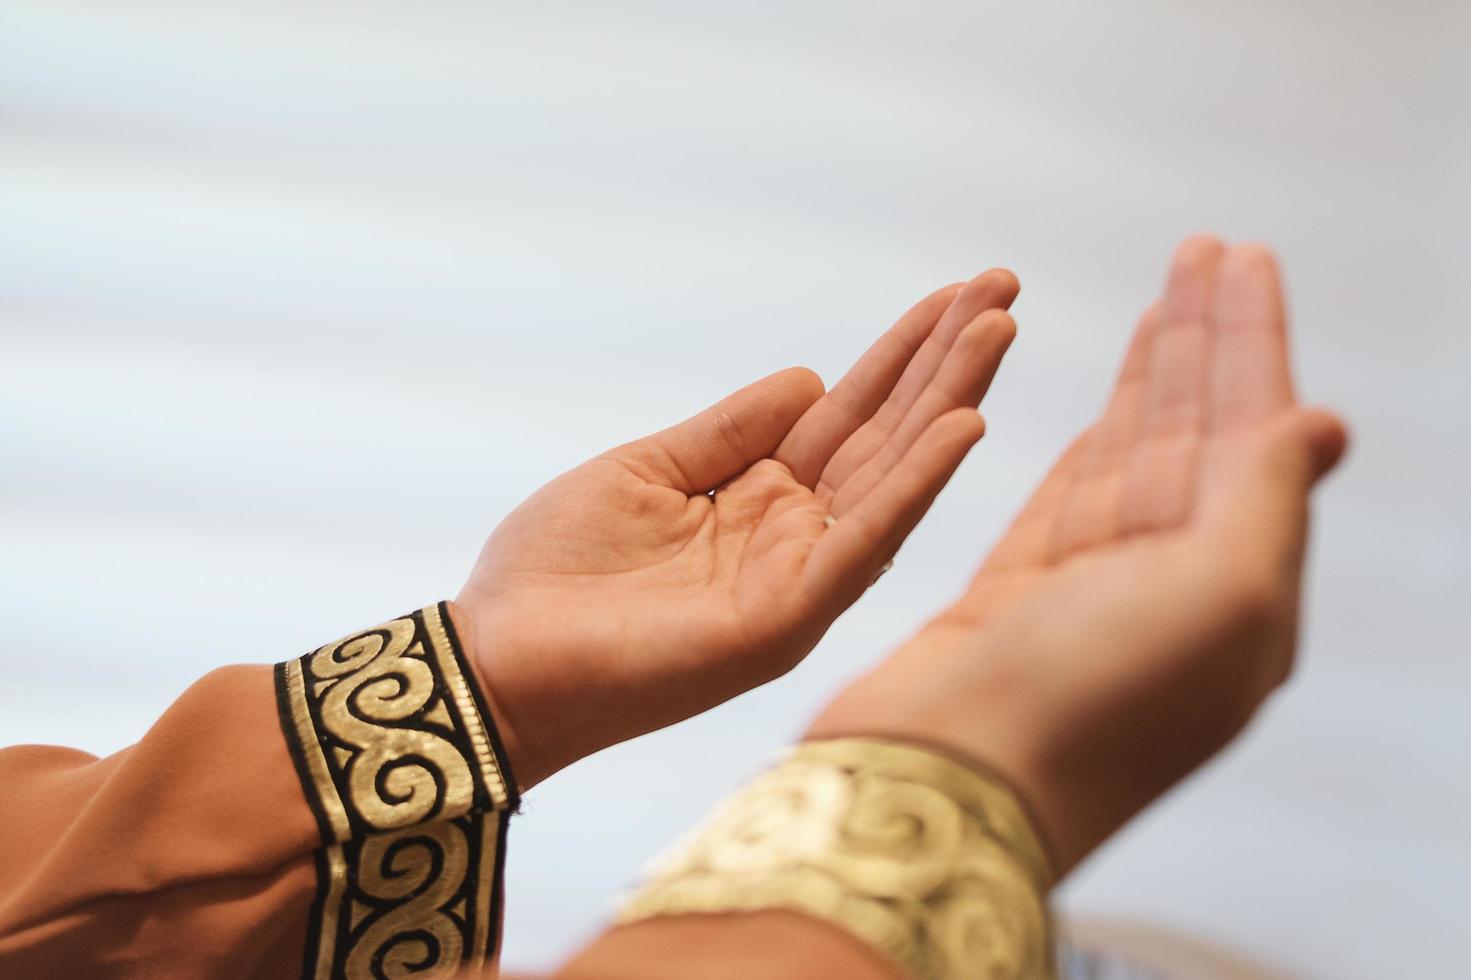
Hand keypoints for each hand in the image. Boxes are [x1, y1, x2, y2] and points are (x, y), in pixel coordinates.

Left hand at [455, 271, 1021, 787]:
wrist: (500, 662)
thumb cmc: (558, 575)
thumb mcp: (645, 471)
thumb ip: (729, 431)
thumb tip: (812, 377)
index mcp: (758, 496)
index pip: (849, 415)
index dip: (901, 355)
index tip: (954, 294)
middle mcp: (794, 536)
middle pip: (887, 435)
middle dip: (947, 362)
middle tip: (1003, 285)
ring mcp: (797, 579)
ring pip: (892, 477)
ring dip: (949, 404)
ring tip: (997, 329)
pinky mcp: (786, 619)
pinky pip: (863, 543)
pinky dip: (916, 485)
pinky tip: (962, 426)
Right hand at [809, 237, 1347, 875]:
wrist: (944, 785)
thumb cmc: (1084, 712)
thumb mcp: (1217, 604)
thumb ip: (1267, 502)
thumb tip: (1321, 424)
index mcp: (1241, 600)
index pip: (1257, 440)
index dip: (1253, 344)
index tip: (1246, 261)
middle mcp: (1175, 592)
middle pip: (1201, 434)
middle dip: (1208, 338)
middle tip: (1209, 248)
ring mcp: (1094, 590)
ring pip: (1137, 451)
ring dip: (1158, 369)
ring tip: (1169, 287)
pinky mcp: (1021, 589)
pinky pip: (1072, 487)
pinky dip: (1093, 429)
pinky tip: (1114, 386)